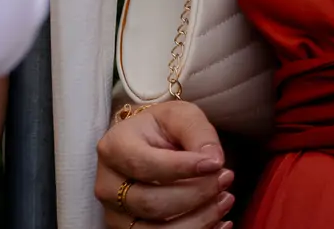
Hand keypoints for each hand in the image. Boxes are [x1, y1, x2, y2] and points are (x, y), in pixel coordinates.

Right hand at [95, 100, 237, 228]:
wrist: (145, 143)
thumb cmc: (163, 128)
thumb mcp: (181, 116)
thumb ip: (198, 133)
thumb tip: (214, 160)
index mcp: (114, 148)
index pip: (147, 165)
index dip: (184, 168)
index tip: (216, 164)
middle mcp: (107, 185)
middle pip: (151, 203)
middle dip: (195, 195)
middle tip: (226, 178)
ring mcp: (115, 214)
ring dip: (198, 221)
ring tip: (225, 200)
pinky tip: (220, 223)